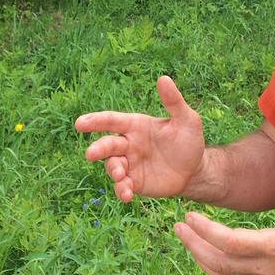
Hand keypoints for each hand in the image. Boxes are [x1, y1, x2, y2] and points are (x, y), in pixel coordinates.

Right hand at [75, 75, 204, 202]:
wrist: (195, 170)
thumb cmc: (189, 140)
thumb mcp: (186, 120)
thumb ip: (173, 102)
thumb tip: (164, 78)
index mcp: (135, 125)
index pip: (112, 121)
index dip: (95, 121)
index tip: (79, 123)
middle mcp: (128, 144)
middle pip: (107, 145)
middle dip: (98, 149)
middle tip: (91, 154)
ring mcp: (130, 164)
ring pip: (112, 166)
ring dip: (113, 171)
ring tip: (120, 176)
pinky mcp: (134, 183)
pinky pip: (122, 186)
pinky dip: (121, 190)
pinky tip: (127, 195)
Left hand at [173, 180, 274, 274]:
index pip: (231, 243)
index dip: (206, 231)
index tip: (189, 216)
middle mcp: (269, 270)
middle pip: (219, 263)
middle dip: (194, 245)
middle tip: (178, 227)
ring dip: (201, 259)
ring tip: (187, 240)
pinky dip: (216, 269)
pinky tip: (209, 256)